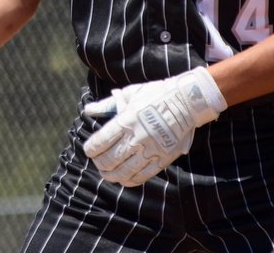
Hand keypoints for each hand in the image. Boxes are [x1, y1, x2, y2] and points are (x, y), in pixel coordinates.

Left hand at [81, 67, 225, 186]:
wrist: (186, 101)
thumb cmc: (154, 94)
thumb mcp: (129, 94)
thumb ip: (107, 104)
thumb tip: (87, 110)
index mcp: (126, 121)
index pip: (100, 142)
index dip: (91, 150)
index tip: (89, 151)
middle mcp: (136, 138)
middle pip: (110, 160)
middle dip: (100, 164)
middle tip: (98, 163)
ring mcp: (150, 150)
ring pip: (124, 171)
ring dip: (111, 175)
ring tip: (107, 174)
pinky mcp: (162, 159)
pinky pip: (142, 176)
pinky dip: (130, 180)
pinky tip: (124, 179)